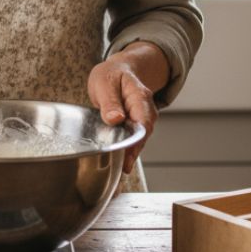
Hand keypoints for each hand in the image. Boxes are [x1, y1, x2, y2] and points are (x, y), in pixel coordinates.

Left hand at [87, 44, 164, 174]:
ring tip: (116, 181)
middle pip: (142, 137)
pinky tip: (116, 172)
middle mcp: (145, 111)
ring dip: (127, 160)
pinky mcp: (133, 128)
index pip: (143, 123)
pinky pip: (130, 143)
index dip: (136, 143)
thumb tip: (115, 118)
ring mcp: (140, 121)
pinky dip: (124, 156)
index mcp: (140, 97)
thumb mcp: (105, 82)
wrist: (118, 71)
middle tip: (119, 176)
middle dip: (131, 157)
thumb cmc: (111, 74)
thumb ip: (110, 100)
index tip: (127, 159)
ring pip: (137, 143)